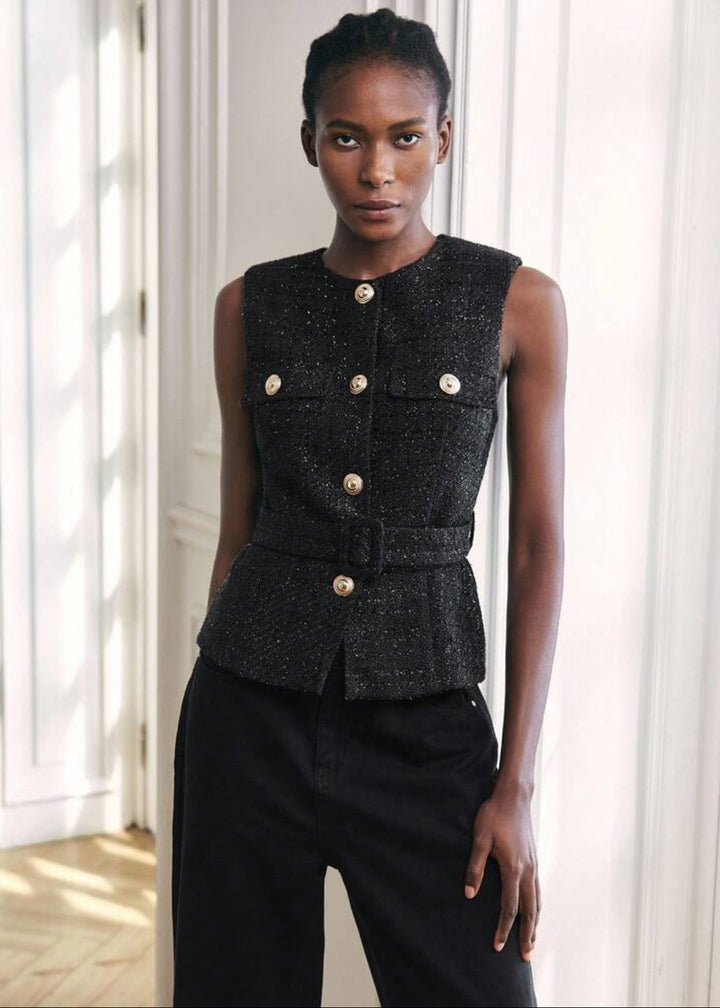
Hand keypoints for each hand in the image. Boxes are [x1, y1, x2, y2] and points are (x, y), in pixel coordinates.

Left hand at [464, 784, 539, 960]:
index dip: (503, 929)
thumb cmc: (494, 815)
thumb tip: (469, 894)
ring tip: (531, 942)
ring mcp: (533, 865)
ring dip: (534, 924)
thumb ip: (474, 867)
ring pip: (537, 902)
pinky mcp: (534, 860)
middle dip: (526, 935)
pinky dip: (537, 907)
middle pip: (529, 911)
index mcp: (513, 868)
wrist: (514, 796)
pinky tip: (534, 912)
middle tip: (524, 957)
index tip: (497, 946)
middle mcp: (527, 870)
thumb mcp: (479, 838)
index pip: (509, 907)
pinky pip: (538, 891)